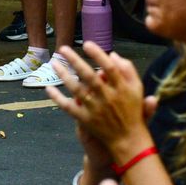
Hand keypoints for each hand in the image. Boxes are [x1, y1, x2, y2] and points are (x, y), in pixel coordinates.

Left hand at [47, 44, 152, 164]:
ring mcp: (95, 110)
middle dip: (75, 61)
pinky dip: (58, 99)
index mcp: (121, 88)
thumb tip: (112, 54)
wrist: (129, 140)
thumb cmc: (133, 110)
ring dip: (64, 76)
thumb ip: (127, 70)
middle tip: (63, 48)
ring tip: (53, 63)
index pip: (109, 68)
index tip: (87, 44)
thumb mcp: (137, 88)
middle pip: (89, 76)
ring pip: (77, 90)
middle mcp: (108, 98)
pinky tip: (48, 88)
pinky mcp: (86, 120)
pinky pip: (69, 108)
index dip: (98, 55)